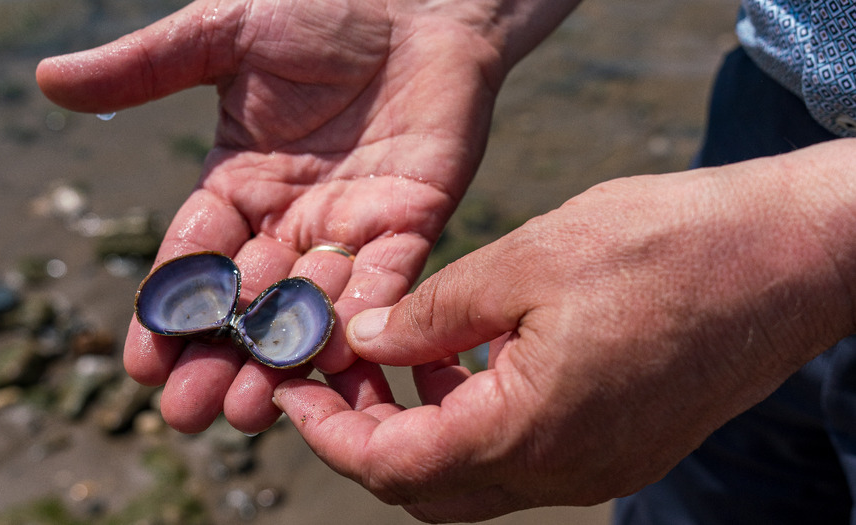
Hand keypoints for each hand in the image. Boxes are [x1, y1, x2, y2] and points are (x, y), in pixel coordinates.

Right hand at [36, 0, 506, 433]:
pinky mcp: (412, 221)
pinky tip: (333, 363)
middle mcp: (293, 217)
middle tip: (190, 412)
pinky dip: (360, 320)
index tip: (142, 364)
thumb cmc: (322, 7)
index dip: (169, 310)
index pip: (195, 258)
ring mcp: (352, 224)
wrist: (416, 0)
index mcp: (242, 182)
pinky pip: (383, 280)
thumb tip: (50, 82)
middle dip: (219, 356)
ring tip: (250, 411)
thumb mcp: (224, 33)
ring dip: (281, 359)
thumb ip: (148, 67)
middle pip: (248, 300)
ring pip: (310, 306)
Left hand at [272, 142, 855, 521]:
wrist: (785, 259)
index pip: (394, 466)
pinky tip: (467, 363)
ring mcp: (597, 467)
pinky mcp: (620, 446)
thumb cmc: (666, 247)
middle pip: (428, 489)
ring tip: (399, 360)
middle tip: (339, 375)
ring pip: (474, 478)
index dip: (330, 433)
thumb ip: (434, 313)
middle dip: (367, 437)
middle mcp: (563, 471)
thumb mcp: (527, 259)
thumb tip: (369, 340)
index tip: (296, 393)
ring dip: (422, 430)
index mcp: (530, 431)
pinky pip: (522, 456)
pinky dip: (475, 422)